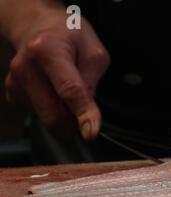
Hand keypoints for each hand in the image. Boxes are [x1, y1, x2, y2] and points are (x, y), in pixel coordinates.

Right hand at [4, 7, 108, 139]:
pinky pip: (38, 113)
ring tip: (67, 89)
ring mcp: (15, 81)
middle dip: (74, 119)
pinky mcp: (12, 92)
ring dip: (63, 113)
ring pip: (46, 117)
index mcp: (48, 51)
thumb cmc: (69, 35)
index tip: (91, 132)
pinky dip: (52, 108)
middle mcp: (25, 67)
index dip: (83, 114)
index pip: (68, 91)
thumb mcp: (94, 52)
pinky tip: (54, 90)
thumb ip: (92, 81)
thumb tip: (87, 111)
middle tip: (85, 108)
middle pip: (53, 113)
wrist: (38, 25)